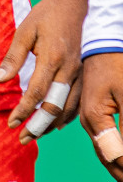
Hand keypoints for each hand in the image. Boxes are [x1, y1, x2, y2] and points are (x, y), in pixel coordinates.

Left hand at [0, 0, 84, 144]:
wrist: (71, 4)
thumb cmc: (44, 16)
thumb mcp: (23, 33)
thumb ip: (11, 59)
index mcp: (52, 59)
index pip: (37, 93)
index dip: (23, 110)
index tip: (11, 122)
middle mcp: (69, 70)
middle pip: (54, 107)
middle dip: (38, 125)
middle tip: (22, 138)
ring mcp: (78, 73)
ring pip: (68, 107)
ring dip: (51, 123)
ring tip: (35, 134)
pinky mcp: (82, 73)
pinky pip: (76, 101)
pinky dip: (66, 115)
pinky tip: (55, 122)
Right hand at [81, 53, 122, 178]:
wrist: (102, 40)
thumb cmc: (117, 64)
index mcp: (94, 118)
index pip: (113, 156)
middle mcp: (88, 120)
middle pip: (105, 155)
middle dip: (119, 172)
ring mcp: (89, 114)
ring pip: (102, 147)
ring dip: (115, 162)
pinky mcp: (93, 109)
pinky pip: (101, 135)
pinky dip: (110, 149)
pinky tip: (115, 155)